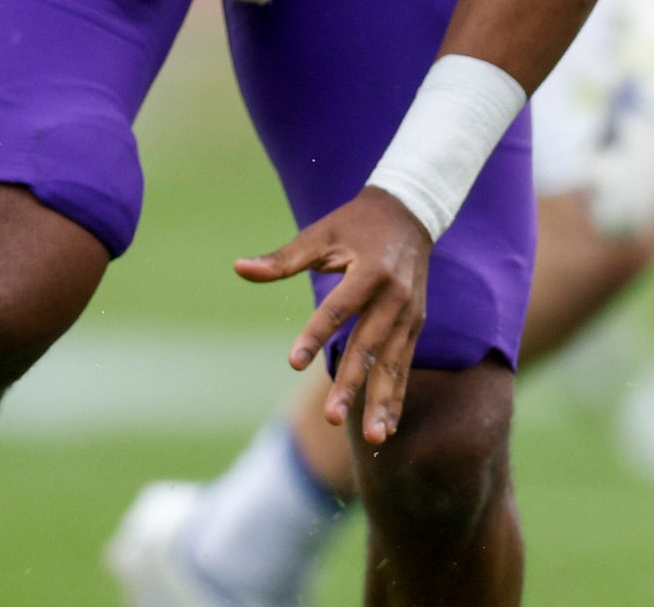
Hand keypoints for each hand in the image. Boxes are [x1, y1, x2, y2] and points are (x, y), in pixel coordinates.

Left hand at [236, 186, 430, 444]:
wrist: (411, 213)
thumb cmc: (356, 224)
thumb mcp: (321, 234)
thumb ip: (283, 259)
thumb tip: (239, 268)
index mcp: (370, 270)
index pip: (339, 308)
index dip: (316, 335)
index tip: (294, 363)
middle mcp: (394, 296)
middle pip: (369, 345)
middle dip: (351, 384)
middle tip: (331, 417)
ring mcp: (408, 314)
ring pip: (393, 365)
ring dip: (382, 403)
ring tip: (374, 439)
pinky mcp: (414, 326)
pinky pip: (404, 367)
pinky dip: (396, 398)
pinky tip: (386, 429)